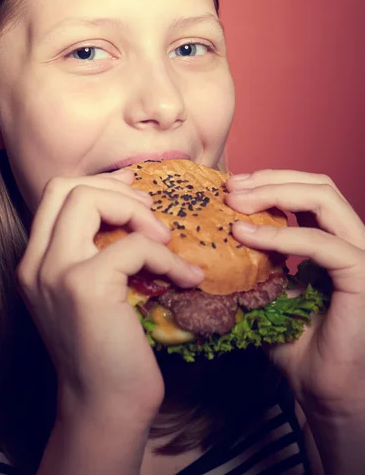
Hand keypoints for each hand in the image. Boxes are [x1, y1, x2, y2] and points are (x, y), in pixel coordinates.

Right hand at [16, 169, 202, 423]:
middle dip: (117, 191)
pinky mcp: (85, 287)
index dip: (99, 185)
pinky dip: (166, 256)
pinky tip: (185, 278)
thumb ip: (95, 250)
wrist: (105, 406)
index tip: (134, 197)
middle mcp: (36, 263)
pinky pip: (134, 245)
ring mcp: (55, 273)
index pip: (56, 193)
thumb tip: (133, 208)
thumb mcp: (90, 291)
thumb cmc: (107, 348)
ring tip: (164, 240)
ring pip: (89, 199)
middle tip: (150, 217)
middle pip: (67, 187)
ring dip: (138, 212)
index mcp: (36, 261)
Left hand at [225, 169, 364, 416]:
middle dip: (270, 180)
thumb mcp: (268, 289)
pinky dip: (282, 234)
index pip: (308, 193)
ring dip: (274, 193)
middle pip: (319, 186)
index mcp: (332, 240)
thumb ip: (256, 259)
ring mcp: (360, 257)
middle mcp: (351, 242)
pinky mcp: (362, 277)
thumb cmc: (296, 342)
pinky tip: (247, 235)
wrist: (321, 388)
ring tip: (235, 202)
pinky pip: (322, 243)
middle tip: (230, 188)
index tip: (231, 188)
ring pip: (325, 199)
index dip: (270, 182)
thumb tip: (217, 232)